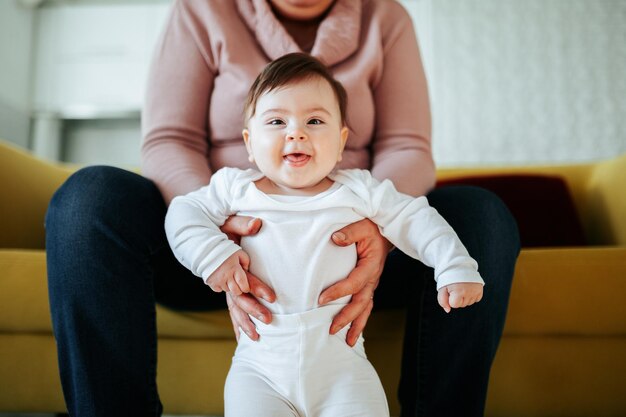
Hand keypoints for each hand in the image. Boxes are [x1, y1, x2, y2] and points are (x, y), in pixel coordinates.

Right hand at [206, 250, 249, 294]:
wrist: (208, 250)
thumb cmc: (225, 251)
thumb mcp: (239, 253)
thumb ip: (245, 261)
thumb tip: (246, 270)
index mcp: (234, 268)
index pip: (243, 284)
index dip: (246, 288)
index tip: (246, 286)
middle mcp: (226, 275)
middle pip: (236, 291)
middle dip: (239, 289)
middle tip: (238, 284)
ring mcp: (218, 280)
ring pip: (227, 290)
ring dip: (229, 287)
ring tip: (228, 278)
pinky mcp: (211, 282)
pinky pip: (218, 289)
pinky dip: (221, 286)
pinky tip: (221, 279)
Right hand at [220, 215, 274, 340]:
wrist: (194, 230)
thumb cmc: (216, 224)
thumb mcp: (229, 221)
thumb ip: (242, 224)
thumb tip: (257, 224)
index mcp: (228, 261)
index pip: (242, 277)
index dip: (257, 287)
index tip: (271, 297)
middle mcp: (223, 276)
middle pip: (238, 297)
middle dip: (252, 310)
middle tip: (268, 320)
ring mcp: (222, 283)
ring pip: (232, 306)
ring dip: (243, 322)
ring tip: (256, 338)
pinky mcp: (224, 287)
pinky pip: (229, 307)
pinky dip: (235, 322)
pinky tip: (242, 337)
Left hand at [318, 218, 392, 346]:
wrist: (385, 231)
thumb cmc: (372, 228)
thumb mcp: (362, 226)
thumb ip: (350, 232)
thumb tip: (335, 239)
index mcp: (371, 265)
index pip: (354, 282)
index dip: (338, 292)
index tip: (321, 300)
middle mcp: (373, 278)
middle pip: (361, 303)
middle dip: (347, 318)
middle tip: (331, 329)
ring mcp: (372, 284)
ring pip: (366, 309)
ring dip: (356, 325)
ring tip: (348, 342)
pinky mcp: (369, 286)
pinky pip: (366, 306)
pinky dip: (360, 321)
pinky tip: (352, 334)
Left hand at [437, 282, 483, 312]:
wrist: (459, 266)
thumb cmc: (449, 278)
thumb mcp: (442, 288)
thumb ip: (442, 301)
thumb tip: (448, 310)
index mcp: (458, 292)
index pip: (454, 305)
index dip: (450, 299)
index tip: (450, 291)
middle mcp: (469, 292)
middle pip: (461, 305)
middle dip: (457, 299)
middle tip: (456, 288)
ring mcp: (476, 291)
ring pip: (468, 303)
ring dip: (464, 298)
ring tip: (461, 287)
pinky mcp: (480, 290)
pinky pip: (475, 299)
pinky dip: (471, 296)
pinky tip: (467, 289)